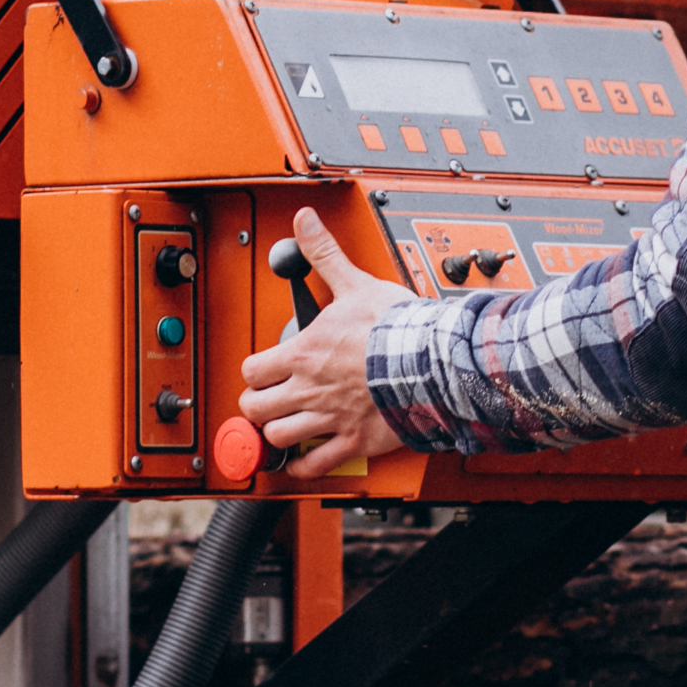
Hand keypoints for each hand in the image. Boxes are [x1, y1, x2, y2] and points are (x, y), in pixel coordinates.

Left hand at [236, 207, 412, 479]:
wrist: (433, 362)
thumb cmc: (397, 329)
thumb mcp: (355, 282)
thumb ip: (324, 254)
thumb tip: (305, 221)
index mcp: (305, 353)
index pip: (253, 369)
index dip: (253, 372)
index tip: (261, 371)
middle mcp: (310, 389)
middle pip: (256, 408)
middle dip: (257, 406)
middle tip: (265, 401)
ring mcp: (330, 417)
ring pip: (280, 437)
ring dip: (278, 434)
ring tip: (283, 427)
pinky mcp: (354, 440)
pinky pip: (316, 463)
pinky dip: (305, 465)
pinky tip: (304, 459)